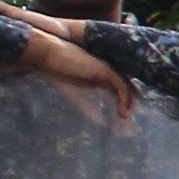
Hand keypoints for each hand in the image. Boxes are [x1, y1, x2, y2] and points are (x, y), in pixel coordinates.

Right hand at [17, 21, 137, 123]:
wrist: (48, 54)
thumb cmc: (57, 71)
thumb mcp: (76, 94)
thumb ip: (89, 107)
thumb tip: (102, 122)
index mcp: (101, 75)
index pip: (120, 90)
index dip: (124, 104)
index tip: (123, 120)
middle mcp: (107, 71)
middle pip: (126, 89)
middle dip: (130, 106)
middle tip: (129, 124)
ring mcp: (107, 69)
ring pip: (127, 88)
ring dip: (130, 105)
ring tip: (125, 120)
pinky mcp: (105, 69)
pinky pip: (121, 85)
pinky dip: (125, 99)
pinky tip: (122, 112)